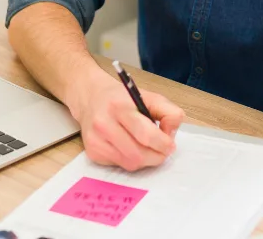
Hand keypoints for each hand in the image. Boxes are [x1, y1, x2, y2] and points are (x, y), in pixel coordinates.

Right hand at [69, 72, 183, 170]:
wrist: (91, 98)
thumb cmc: (122, 99)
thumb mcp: (149, 96)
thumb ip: (168, 112)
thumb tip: (171, 135)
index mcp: (119, 106)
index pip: (145, 134)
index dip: (163, 144)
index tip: (170, 144)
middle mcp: (104, 124)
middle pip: (138, 154)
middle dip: (156, 156)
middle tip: (163, 150)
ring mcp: (96, 140)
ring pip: (130, 164)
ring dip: (145, 160)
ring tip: (148, 148)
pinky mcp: (92, 152)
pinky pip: (120, 165)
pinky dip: (131, 160)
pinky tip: (130, 147)